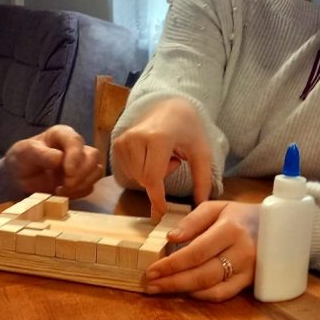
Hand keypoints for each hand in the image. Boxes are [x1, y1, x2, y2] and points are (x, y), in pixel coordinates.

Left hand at [0, 124, 102, 202]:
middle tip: (65, 185)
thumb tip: (59, 159)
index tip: (68, 172)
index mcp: (61, 135)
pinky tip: (63, 193)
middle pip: (93, 156)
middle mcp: (75, 147)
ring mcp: (80, 164)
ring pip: (96, 171)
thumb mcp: (24, 153)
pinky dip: (79, 192)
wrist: (18, 179)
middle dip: (82, 173)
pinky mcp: (81, 180)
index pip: (76, 141)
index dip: (76, 156)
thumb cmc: (21, 160)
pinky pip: (90, 186)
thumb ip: (40, 154)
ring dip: (82, 184)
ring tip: (62, 190)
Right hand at [111, 97, 211, 222]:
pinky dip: (141, 169)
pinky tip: (151, 154)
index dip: (157, 198)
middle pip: (144, 179)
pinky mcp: (117, 143)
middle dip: (160, 180)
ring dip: (151, 174)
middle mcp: (136, 137)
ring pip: (136, 176)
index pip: (152, 177)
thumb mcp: (201, 152)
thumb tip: (201, 205)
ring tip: (163, 155)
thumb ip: (202, 179)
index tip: (161, 213)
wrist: (169, 106)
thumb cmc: (188, 129)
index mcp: (158, 138)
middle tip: (174, 161)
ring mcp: (123, 139)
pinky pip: (129, 170)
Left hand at [143, 201, 257, 301]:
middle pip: (202, 274)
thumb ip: (193, 220)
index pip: (196, 252)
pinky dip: (202, 296)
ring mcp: (248, 270)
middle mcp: (241, 252)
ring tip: (161, 289)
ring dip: (183, 291)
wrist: (278, 227)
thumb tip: (171, 237)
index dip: (172, 264)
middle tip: (150, 284)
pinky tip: (185, 292)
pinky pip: (223, 294)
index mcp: (231, 230)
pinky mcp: (250, 282)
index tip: (152, 269)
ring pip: (211, 287)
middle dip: (172, 281)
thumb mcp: (217, 207)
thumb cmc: (241, 215)